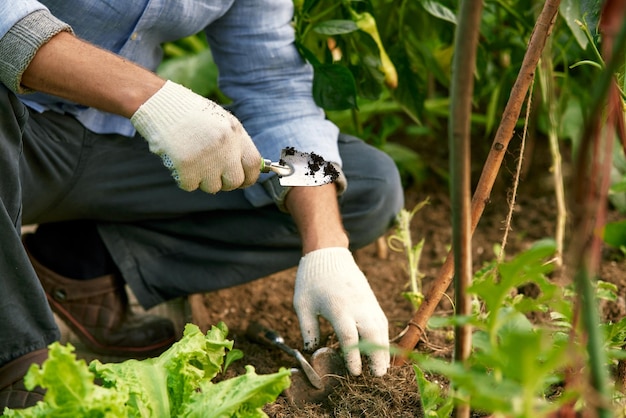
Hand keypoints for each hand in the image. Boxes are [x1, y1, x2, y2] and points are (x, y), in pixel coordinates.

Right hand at [131, 81, 260, 192]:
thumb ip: (235, 144)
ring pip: (212, 187)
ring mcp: (206, 156)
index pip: (254, 164)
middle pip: (235, 181)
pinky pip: (190, 186)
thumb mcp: (221, 122)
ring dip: (203, 180)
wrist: (160, 103)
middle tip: (214, 175)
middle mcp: (224, 145)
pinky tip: (179, 160)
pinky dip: (184, 178)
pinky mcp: (186, 165)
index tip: (242, 181)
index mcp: (235, 132)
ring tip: (193, 160)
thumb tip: (247, 170)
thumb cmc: (191, 114)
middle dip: (225, 183)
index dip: (249, 177)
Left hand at [293, 247, 389, 375]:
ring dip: (384, 349)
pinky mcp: (371, 300)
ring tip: (383, 368)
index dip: (353, 356)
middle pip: (372, 334)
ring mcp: (367, 302)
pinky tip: (382, 349)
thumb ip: (307, 329)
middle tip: (377, 375)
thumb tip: (311, 351)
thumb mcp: (302, 304)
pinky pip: (381, 321)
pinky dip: (384, 337)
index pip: (349, 336)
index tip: (355, 372)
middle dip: (376, 356)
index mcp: (338, 307)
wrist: (328, 254)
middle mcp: (357, 306)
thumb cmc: (311, 280)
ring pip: (381, 328)